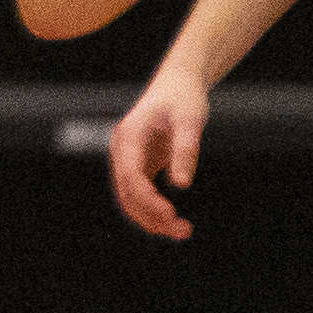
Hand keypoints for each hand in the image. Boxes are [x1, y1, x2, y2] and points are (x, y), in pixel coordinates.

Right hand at [108, 67, 208, 239]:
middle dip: (152, 217)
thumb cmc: (184, 97)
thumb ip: (185, 151)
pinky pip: (139, 193)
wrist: (178, 81)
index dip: (148, 200)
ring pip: (130, 198)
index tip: (171, 214)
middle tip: (184, 231)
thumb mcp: (190, 120)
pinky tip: (173, 220)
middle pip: (127, 193)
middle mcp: (122, 150)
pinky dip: (153, 209)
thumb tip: (181, 185)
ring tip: (183, 231)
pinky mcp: (138, 164)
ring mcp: (127, 158)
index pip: (131, 177)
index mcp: (128, 136)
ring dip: (151, 218)